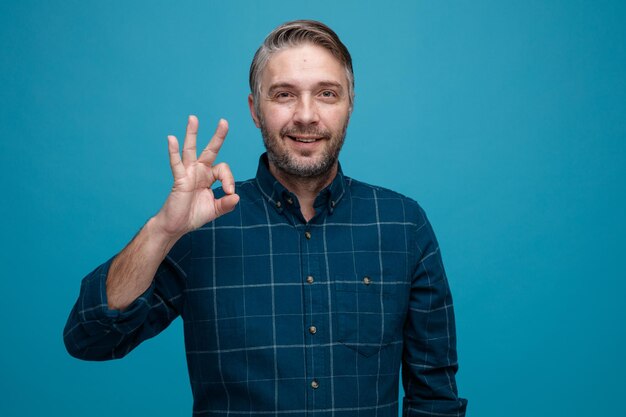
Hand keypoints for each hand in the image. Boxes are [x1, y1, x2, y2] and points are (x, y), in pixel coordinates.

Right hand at [152, 115, 238, 239]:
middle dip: (217, 137)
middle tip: (224, 121)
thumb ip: (226, 204)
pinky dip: (173, 151)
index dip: (229, 179)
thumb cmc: (193, 215)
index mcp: (209, 177)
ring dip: (192, 134)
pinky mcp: (179, 180)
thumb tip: (236, 197)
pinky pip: (176, 164)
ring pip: (191, 150)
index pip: (223, 169)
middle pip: (210, 150)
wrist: (176, 226)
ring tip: (193, 118)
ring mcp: (188, 174)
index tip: (229, 192)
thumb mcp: (215, 210)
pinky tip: (171, 139)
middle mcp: (199, 171)